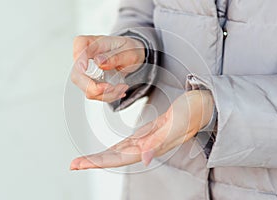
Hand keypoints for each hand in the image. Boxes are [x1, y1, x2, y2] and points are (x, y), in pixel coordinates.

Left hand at [70, 90, 213, 169]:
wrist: (203, 105)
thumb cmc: (193, 111)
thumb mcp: (178, 123)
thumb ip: (160, 142)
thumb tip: (144, 159)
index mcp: (152, 145)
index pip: (120, 157)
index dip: (99, 161)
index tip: (80, 164)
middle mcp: (147, 146)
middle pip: (116, 157)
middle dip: (94, 161)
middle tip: (74, 165)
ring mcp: (148, 140)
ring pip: (120, 151)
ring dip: (101, 156)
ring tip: (84, 160)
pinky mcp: (149, 133)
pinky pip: (127, 143)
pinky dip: (114, 148)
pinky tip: (107, 150)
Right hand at [71, 35, 144, 102]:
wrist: (130, 57)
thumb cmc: (127, 49)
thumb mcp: (128, 51)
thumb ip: (114, 57)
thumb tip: (99, 62)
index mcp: (92, 42)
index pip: (80, 46)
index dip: (79, 59)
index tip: (84, 68)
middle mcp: (85, 57)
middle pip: (77, 75)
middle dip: (93, 87)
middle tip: (110, 87)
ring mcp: (86, 72)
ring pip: (86, 89)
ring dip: (106, 94)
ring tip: (121, 87)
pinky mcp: (90, 83)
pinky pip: (95, 95)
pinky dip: (109, 96)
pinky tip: (118, 89)